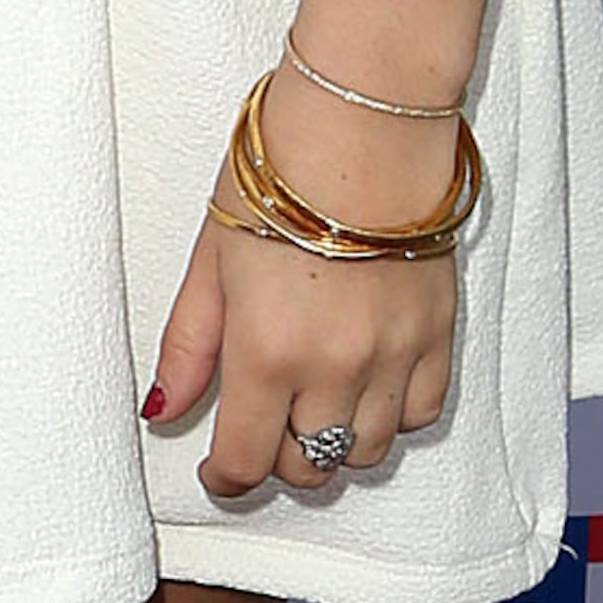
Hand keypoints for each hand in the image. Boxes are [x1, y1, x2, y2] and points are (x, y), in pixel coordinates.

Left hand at [146, 76, 461, 508]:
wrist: (363, 124)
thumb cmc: (277, 178)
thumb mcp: (209, 260)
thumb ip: (188, 347)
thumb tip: (164, 411)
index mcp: (265, 353)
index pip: (246, 461)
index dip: (226, 479)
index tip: (218, 472)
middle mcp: (333, 368)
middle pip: (309, 467)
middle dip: (276, 461)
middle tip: (261, 429)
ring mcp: (393, 355)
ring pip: (368, 451)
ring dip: (335, 444)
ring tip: (313, 408)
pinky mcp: (438, 333)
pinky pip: (423, 413)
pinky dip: (393, 416)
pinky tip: (367, 387)